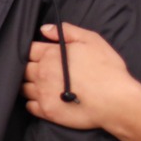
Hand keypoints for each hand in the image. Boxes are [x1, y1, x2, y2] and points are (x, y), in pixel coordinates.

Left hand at [21, 23, 140, 131]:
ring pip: (23, 87)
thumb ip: (66, 31)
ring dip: (28, 84)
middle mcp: (42, 73)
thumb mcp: (91, 40)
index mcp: (50, 54)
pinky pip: (30, 106)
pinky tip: (41, 99)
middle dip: (28, 67)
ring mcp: (43, 94)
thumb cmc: (106, 69)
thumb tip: (44, 29)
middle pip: (23, 68)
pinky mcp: (47, 112)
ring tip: (38, 85)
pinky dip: (32, 102)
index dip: (32, 51)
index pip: (28, 49)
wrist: (116, 101)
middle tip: (38, 70)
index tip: (37, 54)